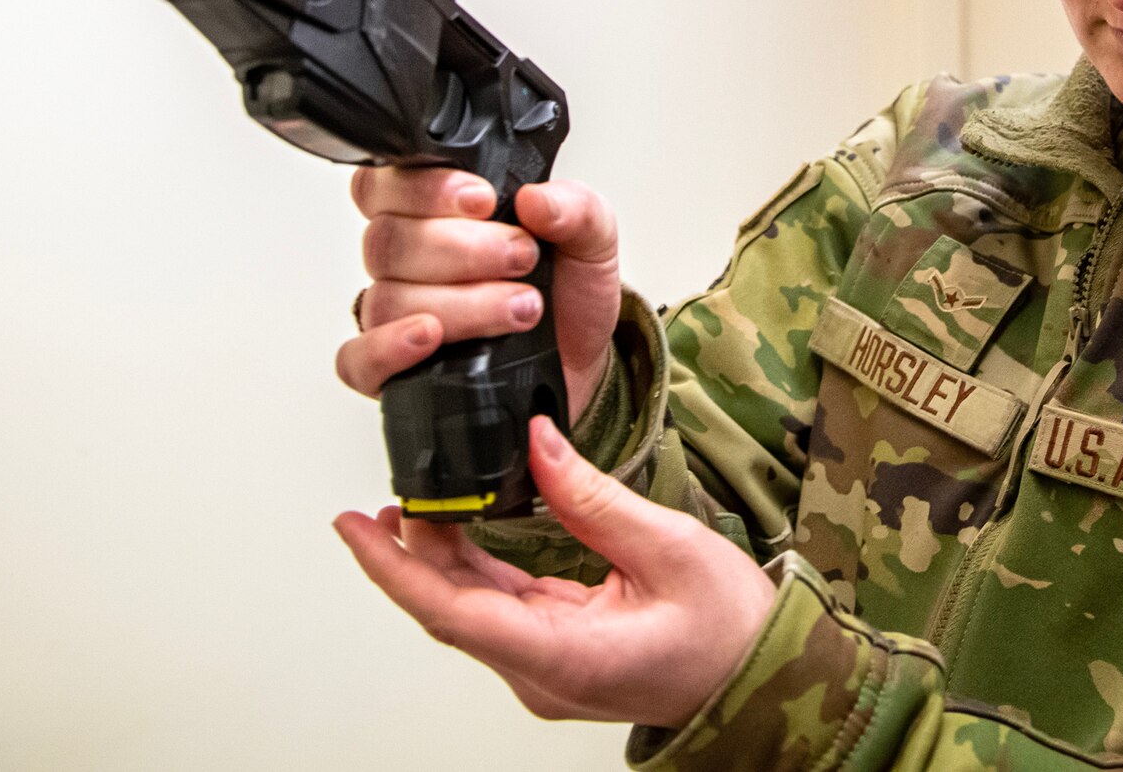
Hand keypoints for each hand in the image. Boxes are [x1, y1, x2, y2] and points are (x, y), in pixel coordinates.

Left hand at [333, 417, 776, 727]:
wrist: (767, 678)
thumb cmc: (732, 630)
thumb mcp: (668, 547)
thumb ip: (591, 497)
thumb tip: (536, 444)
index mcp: (563, 657)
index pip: (451, 612)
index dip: (394, 569)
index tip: (356, 528)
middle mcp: (541, 673)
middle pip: (452, 607)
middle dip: (414, 547)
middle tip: (394, 485)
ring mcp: (546, 668)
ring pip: (471, 607)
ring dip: (443, 554)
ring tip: (421, 497)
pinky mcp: (557, 653)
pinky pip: (500, 608)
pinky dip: (475, 565)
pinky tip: (464, 527)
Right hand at [342, 168, 623, 415]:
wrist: (583, 360)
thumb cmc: (570, 293)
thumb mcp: (590, 238)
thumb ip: (574, 207)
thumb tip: (536, 199)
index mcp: (435, 210)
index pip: (389, 183)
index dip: (427, 188)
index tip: (484, 201)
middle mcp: (406, 258)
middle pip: (389, 241)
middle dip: (464, 249)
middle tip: (522, 258)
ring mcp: (395, 313)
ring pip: (388, 298)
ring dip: (460, 303)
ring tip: (521, 307)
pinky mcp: (393, 368)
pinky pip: (358, 359)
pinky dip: (388, 348)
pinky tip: (430, 338)